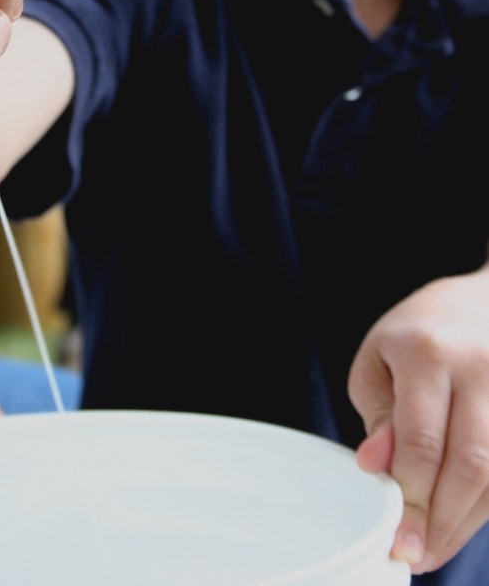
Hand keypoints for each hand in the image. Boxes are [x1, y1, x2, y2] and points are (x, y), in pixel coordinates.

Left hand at [348, 267, 488, 574]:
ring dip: (465, 522)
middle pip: (468, 464)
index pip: (422, 439)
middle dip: (441, 521)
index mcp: (428, 353)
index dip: (410, 496)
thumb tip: (377, 469)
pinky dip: (485, 505)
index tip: (394, 536)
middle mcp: (479, 369)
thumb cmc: (420, 333)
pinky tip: (459, 521)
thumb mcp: (379, 360)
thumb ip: (379, 416)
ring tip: (433, 547)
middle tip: (414, 554)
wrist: (484, 300)